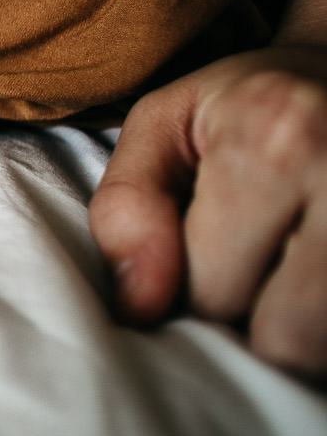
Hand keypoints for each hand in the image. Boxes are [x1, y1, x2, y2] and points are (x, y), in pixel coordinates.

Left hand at [89, 43, 326, 379]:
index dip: (198, 284)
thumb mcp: (164, 122)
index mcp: (273, 140)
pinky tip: (324, 269)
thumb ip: (127, 206)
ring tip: (297, 263)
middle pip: (284, 336)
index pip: (213, 293)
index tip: (213, 239)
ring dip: (305, 322)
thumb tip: (137, 309)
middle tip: (265, 255)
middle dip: (259, 311)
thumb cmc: (249, 100)